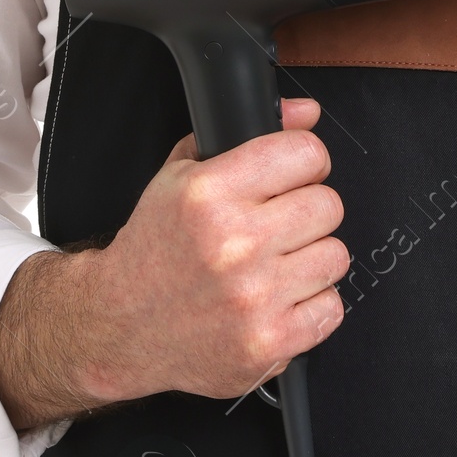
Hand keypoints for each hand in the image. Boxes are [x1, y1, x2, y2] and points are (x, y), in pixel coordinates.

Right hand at [0, 97, 348, 430]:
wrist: (120, 325)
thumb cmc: (155, 248)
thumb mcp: (181, 173)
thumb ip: (245, 133)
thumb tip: (306, 113)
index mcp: (210, 194)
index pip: (306, 154)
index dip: (307, 161)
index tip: (298, 173)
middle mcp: (234, 244)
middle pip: (328, 205)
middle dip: (309, 210)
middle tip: (282, 223)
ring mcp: (254, 297)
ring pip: (335, 256)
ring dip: (312, 258)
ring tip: (276, 263)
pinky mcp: (268, 342)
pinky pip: (331, 309)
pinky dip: (311, 305)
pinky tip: (279, 298)